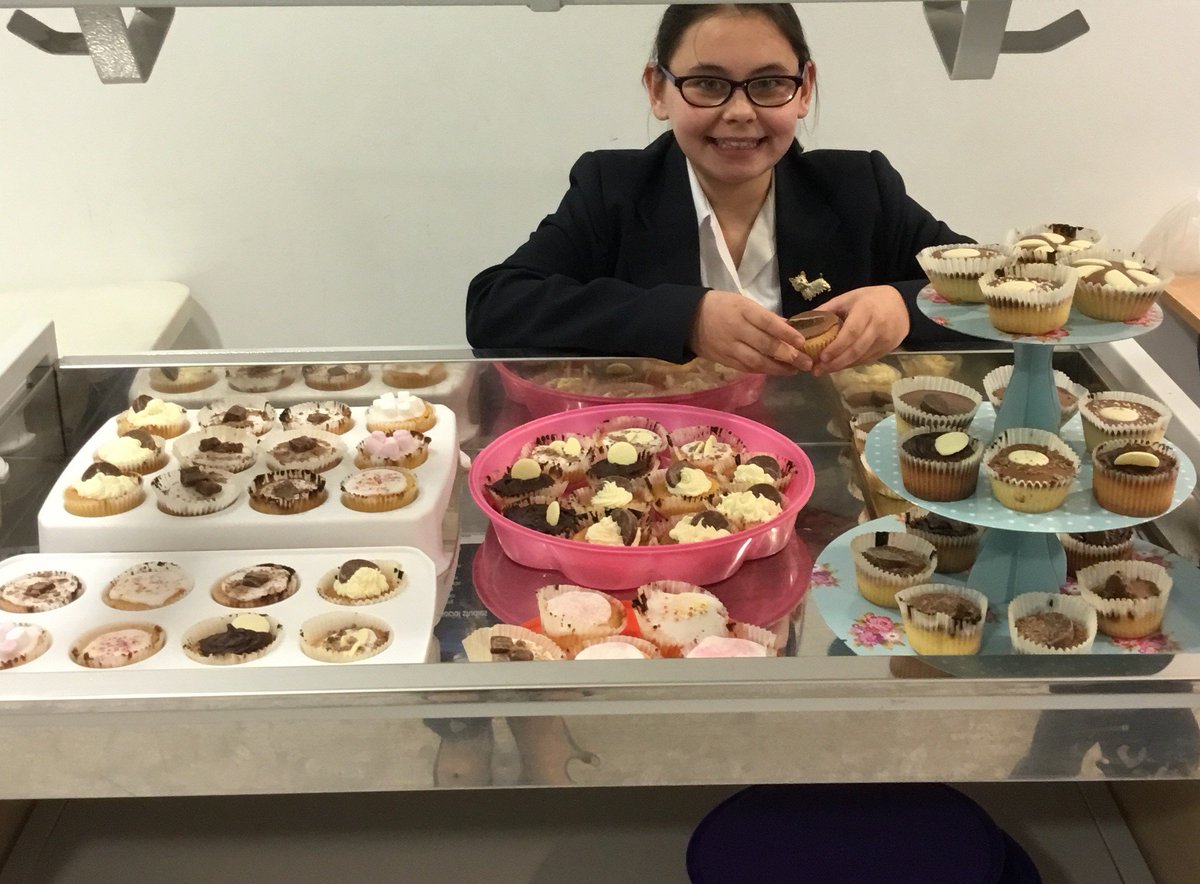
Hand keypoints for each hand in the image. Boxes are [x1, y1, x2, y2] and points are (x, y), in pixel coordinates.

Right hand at [689, 290, 811, 374]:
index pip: (769, 323)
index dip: (787, 334)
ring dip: (778, 368)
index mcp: (743, 310)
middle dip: (788, 356)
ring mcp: (730, 348)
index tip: (803, 342)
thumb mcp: (743, 303)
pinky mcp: (725, 360)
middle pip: (766, 346)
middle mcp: (737, 330)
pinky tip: (776, 371)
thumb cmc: (721, 306)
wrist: (688, 319)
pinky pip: (747, 368)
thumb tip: (790, 329)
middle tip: (806, 363)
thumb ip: (765, 317)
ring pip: (757, 361)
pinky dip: (763, 371)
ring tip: (794, 371)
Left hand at [812, 285, 909, 374]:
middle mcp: (878, 326)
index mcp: (866, 310)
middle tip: (818, 370)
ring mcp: (885, 340)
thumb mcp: (849, 297)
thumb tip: (804, 320)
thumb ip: (828, 309)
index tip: (822, 357)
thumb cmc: (871, 299)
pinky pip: (867, 360)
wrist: (903, 305)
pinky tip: (839, 366)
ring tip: (823, 370)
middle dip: (836, 363)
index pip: (851, 332)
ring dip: (842, 366)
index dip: (836, 347)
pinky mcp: (888, 349)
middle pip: (856, 349)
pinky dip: (852, 364)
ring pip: (861, 358)